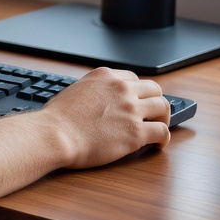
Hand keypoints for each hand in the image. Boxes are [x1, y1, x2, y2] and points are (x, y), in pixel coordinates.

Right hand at [44, 67, 170, 168]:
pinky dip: (164, 138)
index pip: (134, 78)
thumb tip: (100, 100)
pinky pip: (162, 131)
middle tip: (153, 115)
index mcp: (106, 76)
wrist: (56, 134)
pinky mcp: (135, 132)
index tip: (137, 102)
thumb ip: (94, 90)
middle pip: (154, 89)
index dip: (138, 92)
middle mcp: (121, 88)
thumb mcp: (76, 89)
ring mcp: (130, 109)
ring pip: (163, 106)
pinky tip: (158, 144)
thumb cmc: (58, 118)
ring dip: (163, 118)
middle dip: (155, 101)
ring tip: (158, 128)